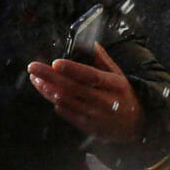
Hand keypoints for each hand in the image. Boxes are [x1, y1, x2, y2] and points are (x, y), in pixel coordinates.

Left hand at [27, 45, 142, 142]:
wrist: (136, 125)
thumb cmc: (124, 95)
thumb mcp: (119, 76)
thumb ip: (103, 60)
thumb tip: (90, 43)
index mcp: (115, 85)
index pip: (91, 76)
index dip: (72, 69)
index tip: (55, 62)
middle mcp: (105, 101)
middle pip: (72, 88)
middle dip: (49, 76)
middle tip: (33, 67)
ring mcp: (95, 116)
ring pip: (64, 100)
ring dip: (47, 88)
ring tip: (36, 78)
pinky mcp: (87, 126)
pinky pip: (65, 112)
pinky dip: (54, 100)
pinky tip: (47, 91)